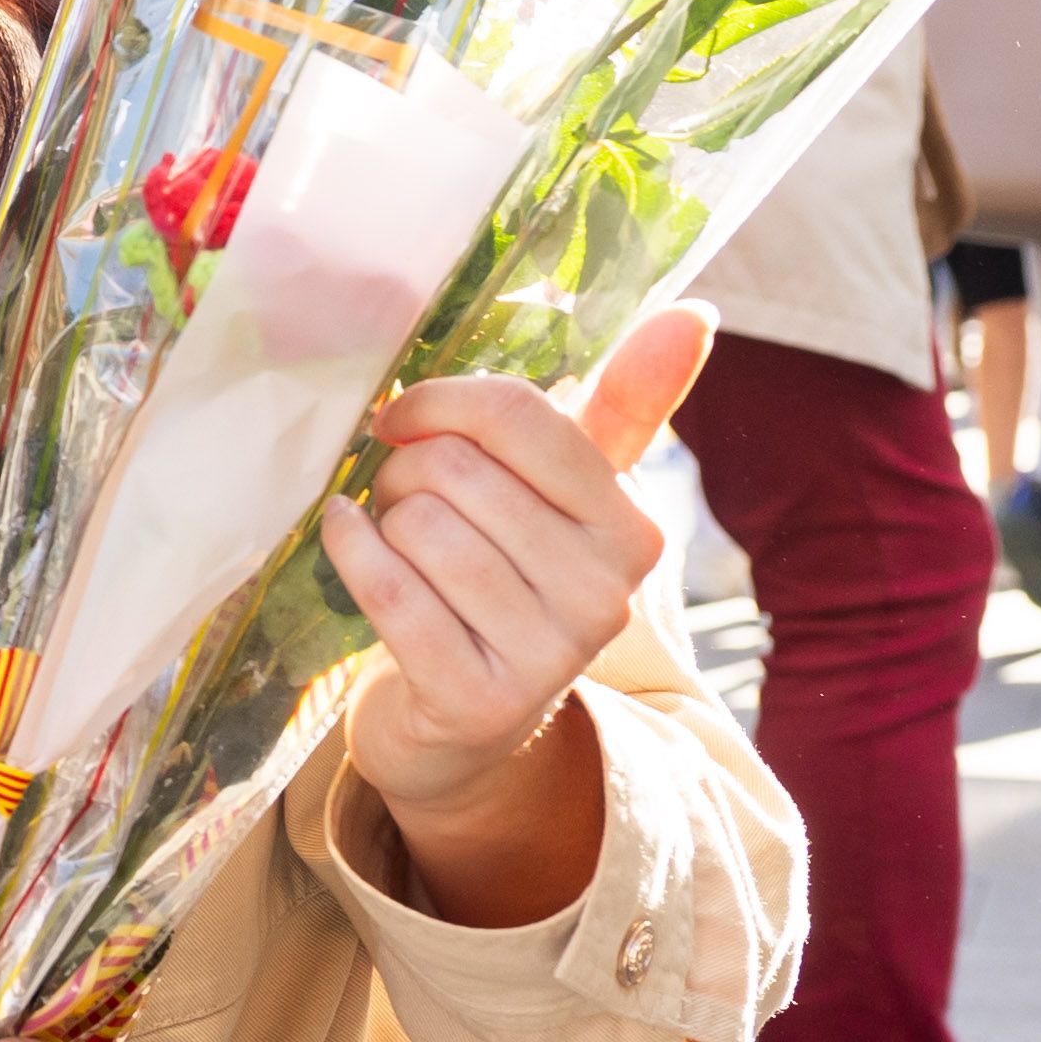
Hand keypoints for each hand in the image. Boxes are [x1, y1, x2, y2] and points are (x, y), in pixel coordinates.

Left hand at [330, 306, 710, 926]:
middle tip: (400, 497)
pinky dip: (350, 551)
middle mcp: (604, 594)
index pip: (522, 416)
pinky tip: (346, 541)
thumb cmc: (509, 582)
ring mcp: (547, 654)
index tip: (404, 415)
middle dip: (403, 469)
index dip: (440, 401)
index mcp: (632, 529)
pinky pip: (389, 587)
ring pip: (419, 524)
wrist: (464, 730)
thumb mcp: (567, 497)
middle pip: (456, 469)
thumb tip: (694, 312)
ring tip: (391, 536)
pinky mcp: (478, 700)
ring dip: (379, 517)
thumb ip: (626, 406)